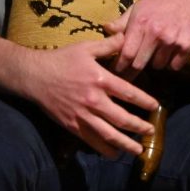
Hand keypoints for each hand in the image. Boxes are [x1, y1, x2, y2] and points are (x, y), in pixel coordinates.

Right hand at [22, 33, 158, 157]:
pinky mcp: (72, 125)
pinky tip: (114, 154)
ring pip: (109, 134)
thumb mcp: (86, 47)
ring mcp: (82, 115)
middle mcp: (93, 100)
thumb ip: (108, 45)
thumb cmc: (61, 59)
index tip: (155, 106)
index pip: (129, 93)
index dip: (144, 101)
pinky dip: (105, 149)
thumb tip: (127, 37)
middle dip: (139, 127)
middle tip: (151, 131)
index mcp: (100, 80)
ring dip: (126, 144)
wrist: (34, 76)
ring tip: (138, 150)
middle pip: (122, 118)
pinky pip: (91, 141)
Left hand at [105, 0, 189, 78]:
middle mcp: (156, 32)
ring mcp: (172, 40)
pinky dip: (172, 62)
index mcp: (140, 22)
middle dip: (134, 69)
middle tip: (133, 70)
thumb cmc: (161, 3)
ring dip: (156, 62)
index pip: (125, 53)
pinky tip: (172, 50)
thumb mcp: (139, 7)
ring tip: (158, 50)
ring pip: (158, 66)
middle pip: (139, 64)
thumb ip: (122, 21)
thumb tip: (105, 29)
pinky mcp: (187, 46)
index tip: (116, 73)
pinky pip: (175, 66)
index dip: (119, 66)